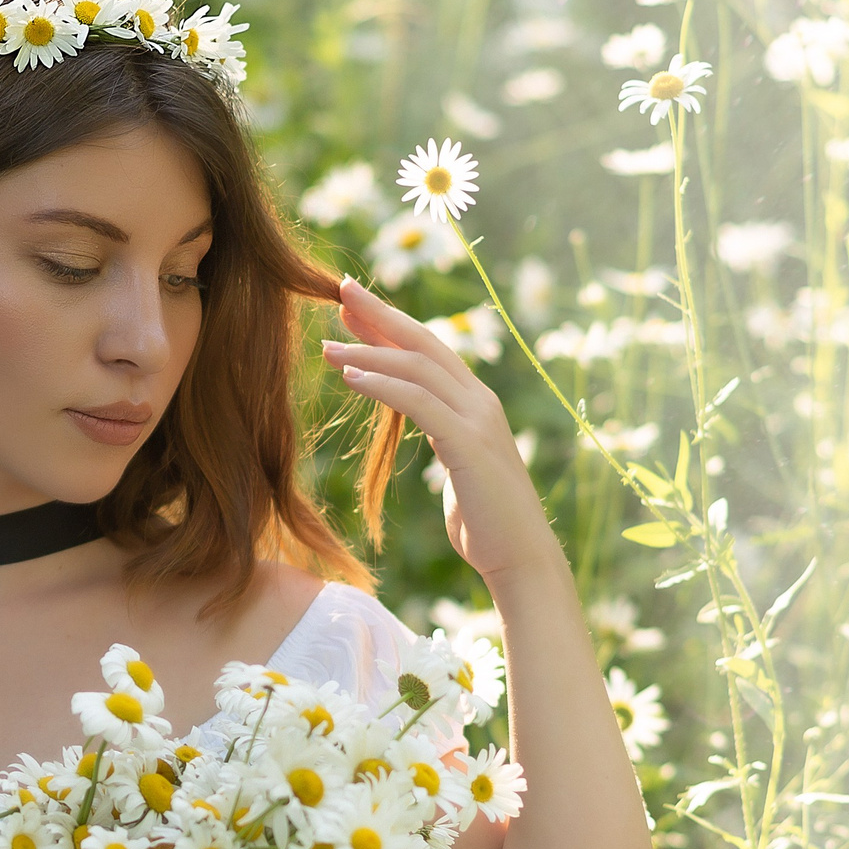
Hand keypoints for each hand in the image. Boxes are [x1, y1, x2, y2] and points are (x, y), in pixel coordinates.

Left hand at [320, 275, 554, 584]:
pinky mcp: (469, 444)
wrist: (520, 559)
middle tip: (340, 290)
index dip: (391, 325)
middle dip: (381, 314)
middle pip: (424, 342)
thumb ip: (446, 440)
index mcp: (477, 404)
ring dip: (369, 352)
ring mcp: (478, 419)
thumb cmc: (487, 524)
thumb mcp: (461, 469)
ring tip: (328, 346)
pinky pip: (419, 403)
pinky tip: (350, 378)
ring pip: (417, 368)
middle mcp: (480, 401)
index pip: (429, 350)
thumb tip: (431, 431)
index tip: (353, 309)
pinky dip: (382, 386)